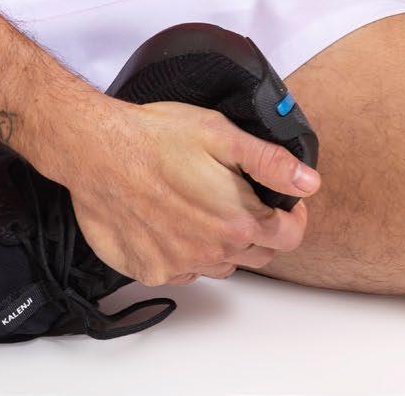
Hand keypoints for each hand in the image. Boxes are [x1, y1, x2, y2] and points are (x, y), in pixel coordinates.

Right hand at [64, 97, 319, 286]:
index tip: (282, 201)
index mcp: (237, 219)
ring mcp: (180, 266)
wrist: (96, 151)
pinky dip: (182, 250)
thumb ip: (269, 161)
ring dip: (219, 241)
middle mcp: (212, 252)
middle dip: (256, 228)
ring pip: (220, 263)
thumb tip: (308, 181)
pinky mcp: (150, 270)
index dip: (292, 216)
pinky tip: (168, 218)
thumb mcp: (220, 134)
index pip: (290, 237)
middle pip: (257, 254)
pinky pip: (182, 269)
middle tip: (234, 194)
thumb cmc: (155, 137)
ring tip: (197, 203)